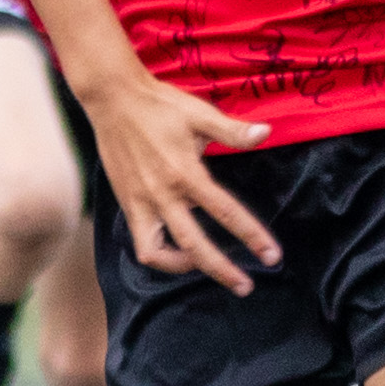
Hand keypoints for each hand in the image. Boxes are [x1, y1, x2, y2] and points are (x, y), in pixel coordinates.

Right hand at [84, 61, 279, 292]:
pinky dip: (160, 254)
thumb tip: (266, 134)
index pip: (226, 213)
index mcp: (185, 173)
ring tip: (204, 267)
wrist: (113, 99)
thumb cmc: (159, 105)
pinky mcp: (127, 204)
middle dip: (222, 270)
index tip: (271, 256)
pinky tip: (177, 249)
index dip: (252, 236)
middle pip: (195, 246)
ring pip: (159, 253)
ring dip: (183, 267)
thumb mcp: (200, 114)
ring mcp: (141, 203)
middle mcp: (162, 194)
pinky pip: (142, 242)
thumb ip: (233, 131)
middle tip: (246, 286)